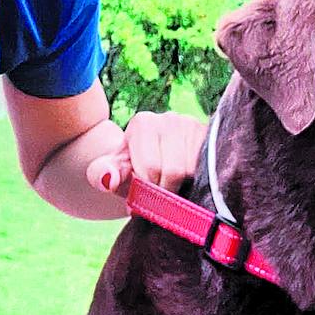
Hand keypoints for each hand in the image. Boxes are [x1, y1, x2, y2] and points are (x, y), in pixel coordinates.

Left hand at [86, 110, 207, 197]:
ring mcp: (194, 125)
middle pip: (174, 171)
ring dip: (184, 187)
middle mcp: (170, 118)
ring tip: (172, 185)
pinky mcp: (211, 137)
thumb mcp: (112, 171)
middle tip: (159, 196)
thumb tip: (109, 180)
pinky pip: (210, 168)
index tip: (143, 196)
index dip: (147, 190)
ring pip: (193, 172)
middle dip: (165, 191)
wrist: (152, 157)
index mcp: (143, 123)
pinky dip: (199, 181)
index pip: (150, 168)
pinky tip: (190, 180)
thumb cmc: (131, 167)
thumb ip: (103, 174)